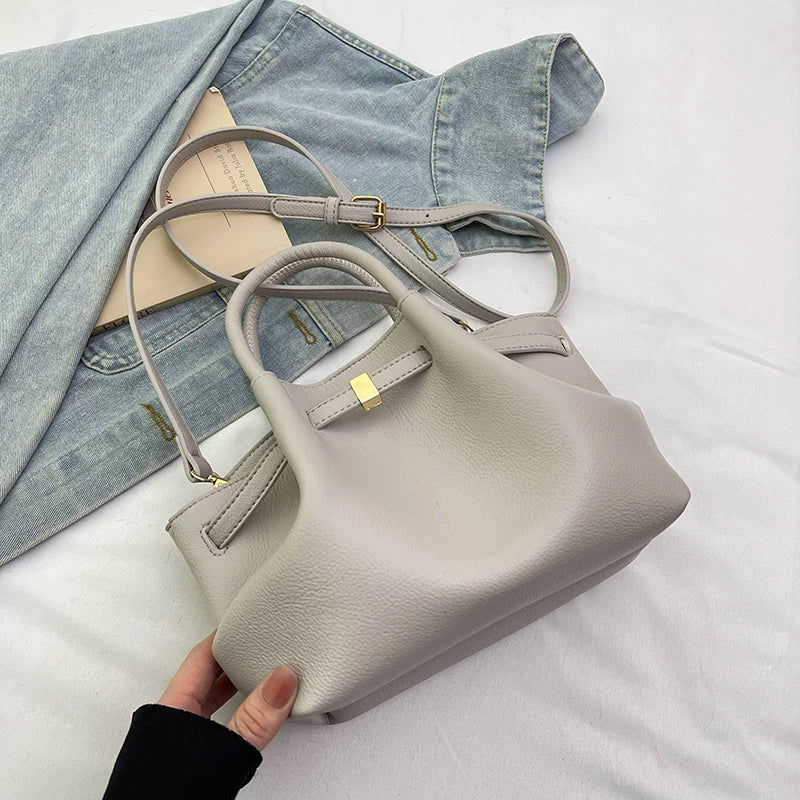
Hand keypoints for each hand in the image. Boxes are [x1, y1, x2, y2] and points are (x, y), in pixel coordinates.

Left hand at [158, 632, 298, 749]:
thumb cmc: (167, 791)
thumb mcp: (221, 751)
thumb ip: (254, 718)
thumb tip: (282, 680)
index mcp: (171, 708)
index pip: (201, 656)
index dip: (225, 635)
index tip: (246, 621)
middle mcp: (170, 722)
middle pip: (204, 676)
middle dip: (233, 660)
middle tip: (259, 646)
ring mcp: (177, 742)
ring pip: (207, 702)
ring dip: (232, 689)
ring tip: (259, 678)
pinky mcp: (186, 760)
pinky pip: (213, 724)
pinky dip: (232, 714)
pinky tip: (246, 718)